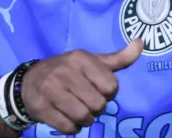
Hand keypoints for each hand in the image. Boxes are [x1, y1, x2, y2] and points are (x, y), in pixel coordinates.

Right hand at [21, 39, 143, 134]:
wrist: (30, 82)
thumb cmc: (68, 72)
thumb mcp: (93, 62)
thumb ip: (119, 58)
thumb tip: (141, 43)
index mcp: (81, 58)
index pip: (111, 86)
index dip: (108, 93)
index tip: (97, 89)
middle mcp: (65, 71)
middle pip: (98, 104)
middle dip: (96, 109)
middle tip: (87, 103)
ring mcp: (51, 89)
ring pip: (84, 117)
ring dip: (85, 121)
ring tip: (78, 112)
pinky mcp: (42, 107)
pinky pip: (68, 127)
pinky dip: (72, 128)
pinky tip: (66, 118)